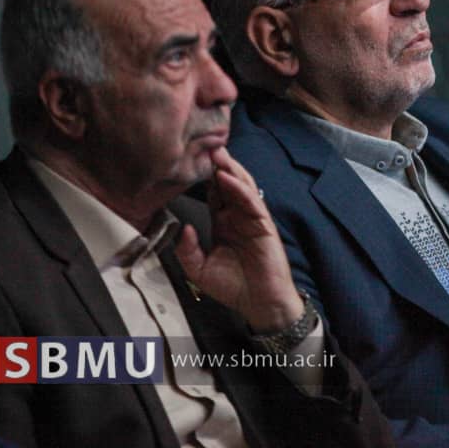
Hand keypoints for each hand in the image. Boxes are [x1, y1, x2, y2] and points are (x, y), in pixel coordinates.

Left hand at [175, 147, 302, 332]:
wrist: (258, 303)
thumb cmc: (233, 287)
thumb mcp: (199, 270)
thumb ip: (187, 250)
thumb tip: (184, 228)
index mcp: (222, 223)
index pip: (213, 194)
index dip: (204, 177)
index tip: (191, 159)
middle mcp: (237, 217)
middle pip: (227, 184)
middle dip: (218, 165)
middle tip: (205, 145)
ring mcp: (252, 219)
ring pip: (242, 187)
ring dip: (230, 170)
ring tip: (218, 154)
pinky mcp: (264, 225)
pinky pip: (252, 202)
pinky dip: (241, 189)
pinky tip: (229, 179)